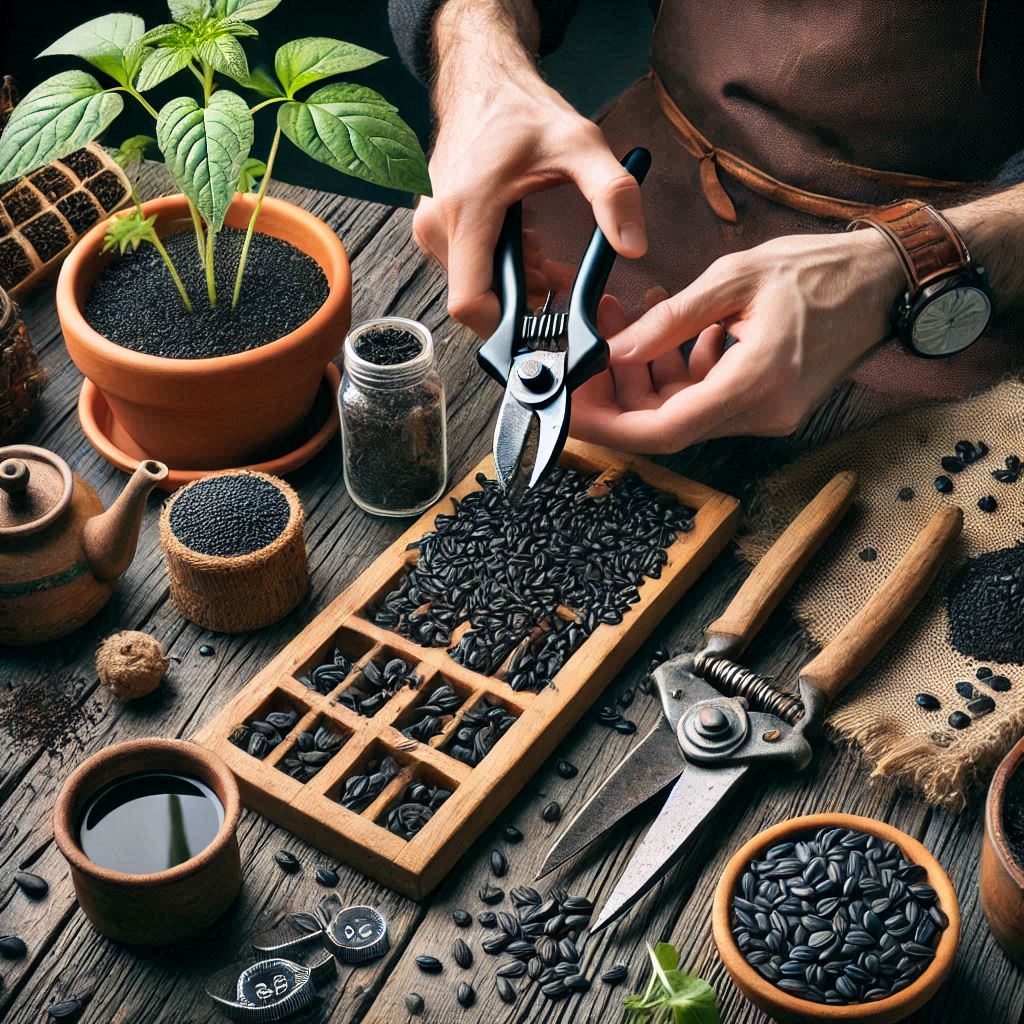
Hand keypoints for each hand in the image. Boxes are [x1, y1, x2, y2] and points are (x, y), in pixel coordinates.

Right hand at [414, 0, 646, 337]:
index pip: (470, 303)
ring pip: (475, 285)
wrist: (482, 79)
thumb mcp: (580, 145)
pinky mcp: (437, 225)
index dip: (505, 329)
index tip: (541, 328)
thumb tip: (634, 246)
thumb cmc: (522, 110)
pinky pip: (468, 267)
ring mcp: (433, 226)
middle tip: (557, 276)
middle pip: (478, 299)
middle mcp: (438, 225)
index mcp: (466, 213)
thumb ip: (612, 194)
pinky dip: (502, 267)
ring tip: (546, 257)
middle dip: (522, 300)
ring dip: (515, 283)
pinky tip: (526, 243)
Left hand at [571, 230, 904, 452]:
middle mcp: (762, 412)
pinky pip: (706, 397)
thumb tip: (615, 350)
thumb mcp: (734, 278)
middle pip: (665, 424)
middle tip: (586, 354)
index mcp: (756, 383)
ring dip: (645, 373)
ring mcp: (767, 412)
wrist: (885, 281)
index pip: (665, 430)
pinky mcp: (767, 402)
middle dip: (617, 394)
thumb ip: (670, 321)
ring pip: (682, 410)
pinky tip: (670, 328)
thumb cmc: (820, 269)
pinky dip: (678, 369)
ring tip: (626, 317)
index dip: (609, 426)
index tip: (570, 409)